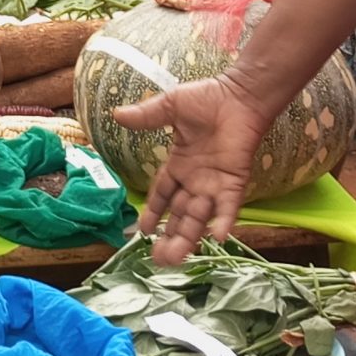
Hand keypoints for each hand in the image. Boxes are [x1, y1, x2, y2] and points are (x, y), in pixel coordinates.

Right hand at [111, 74, 276, 263]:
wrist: (239, 95)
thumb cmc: (208, 98)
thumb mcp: (170, 107)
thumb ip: (145, 116)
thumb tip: (116, 115)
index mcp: (180, 164)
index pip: (163, 194)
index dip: (153, 213)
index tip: (142, 232)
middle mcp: (196, 179)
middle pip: (179, 214)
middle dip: (169, 236)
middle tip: (158, 259)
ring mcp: (215, 183)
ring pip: (199, 217)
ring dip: (189, 238)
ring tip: (175, 259)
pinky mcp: (234, 182)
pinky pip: (228, 206)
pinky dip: (223, 221)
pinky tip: (216, 238)